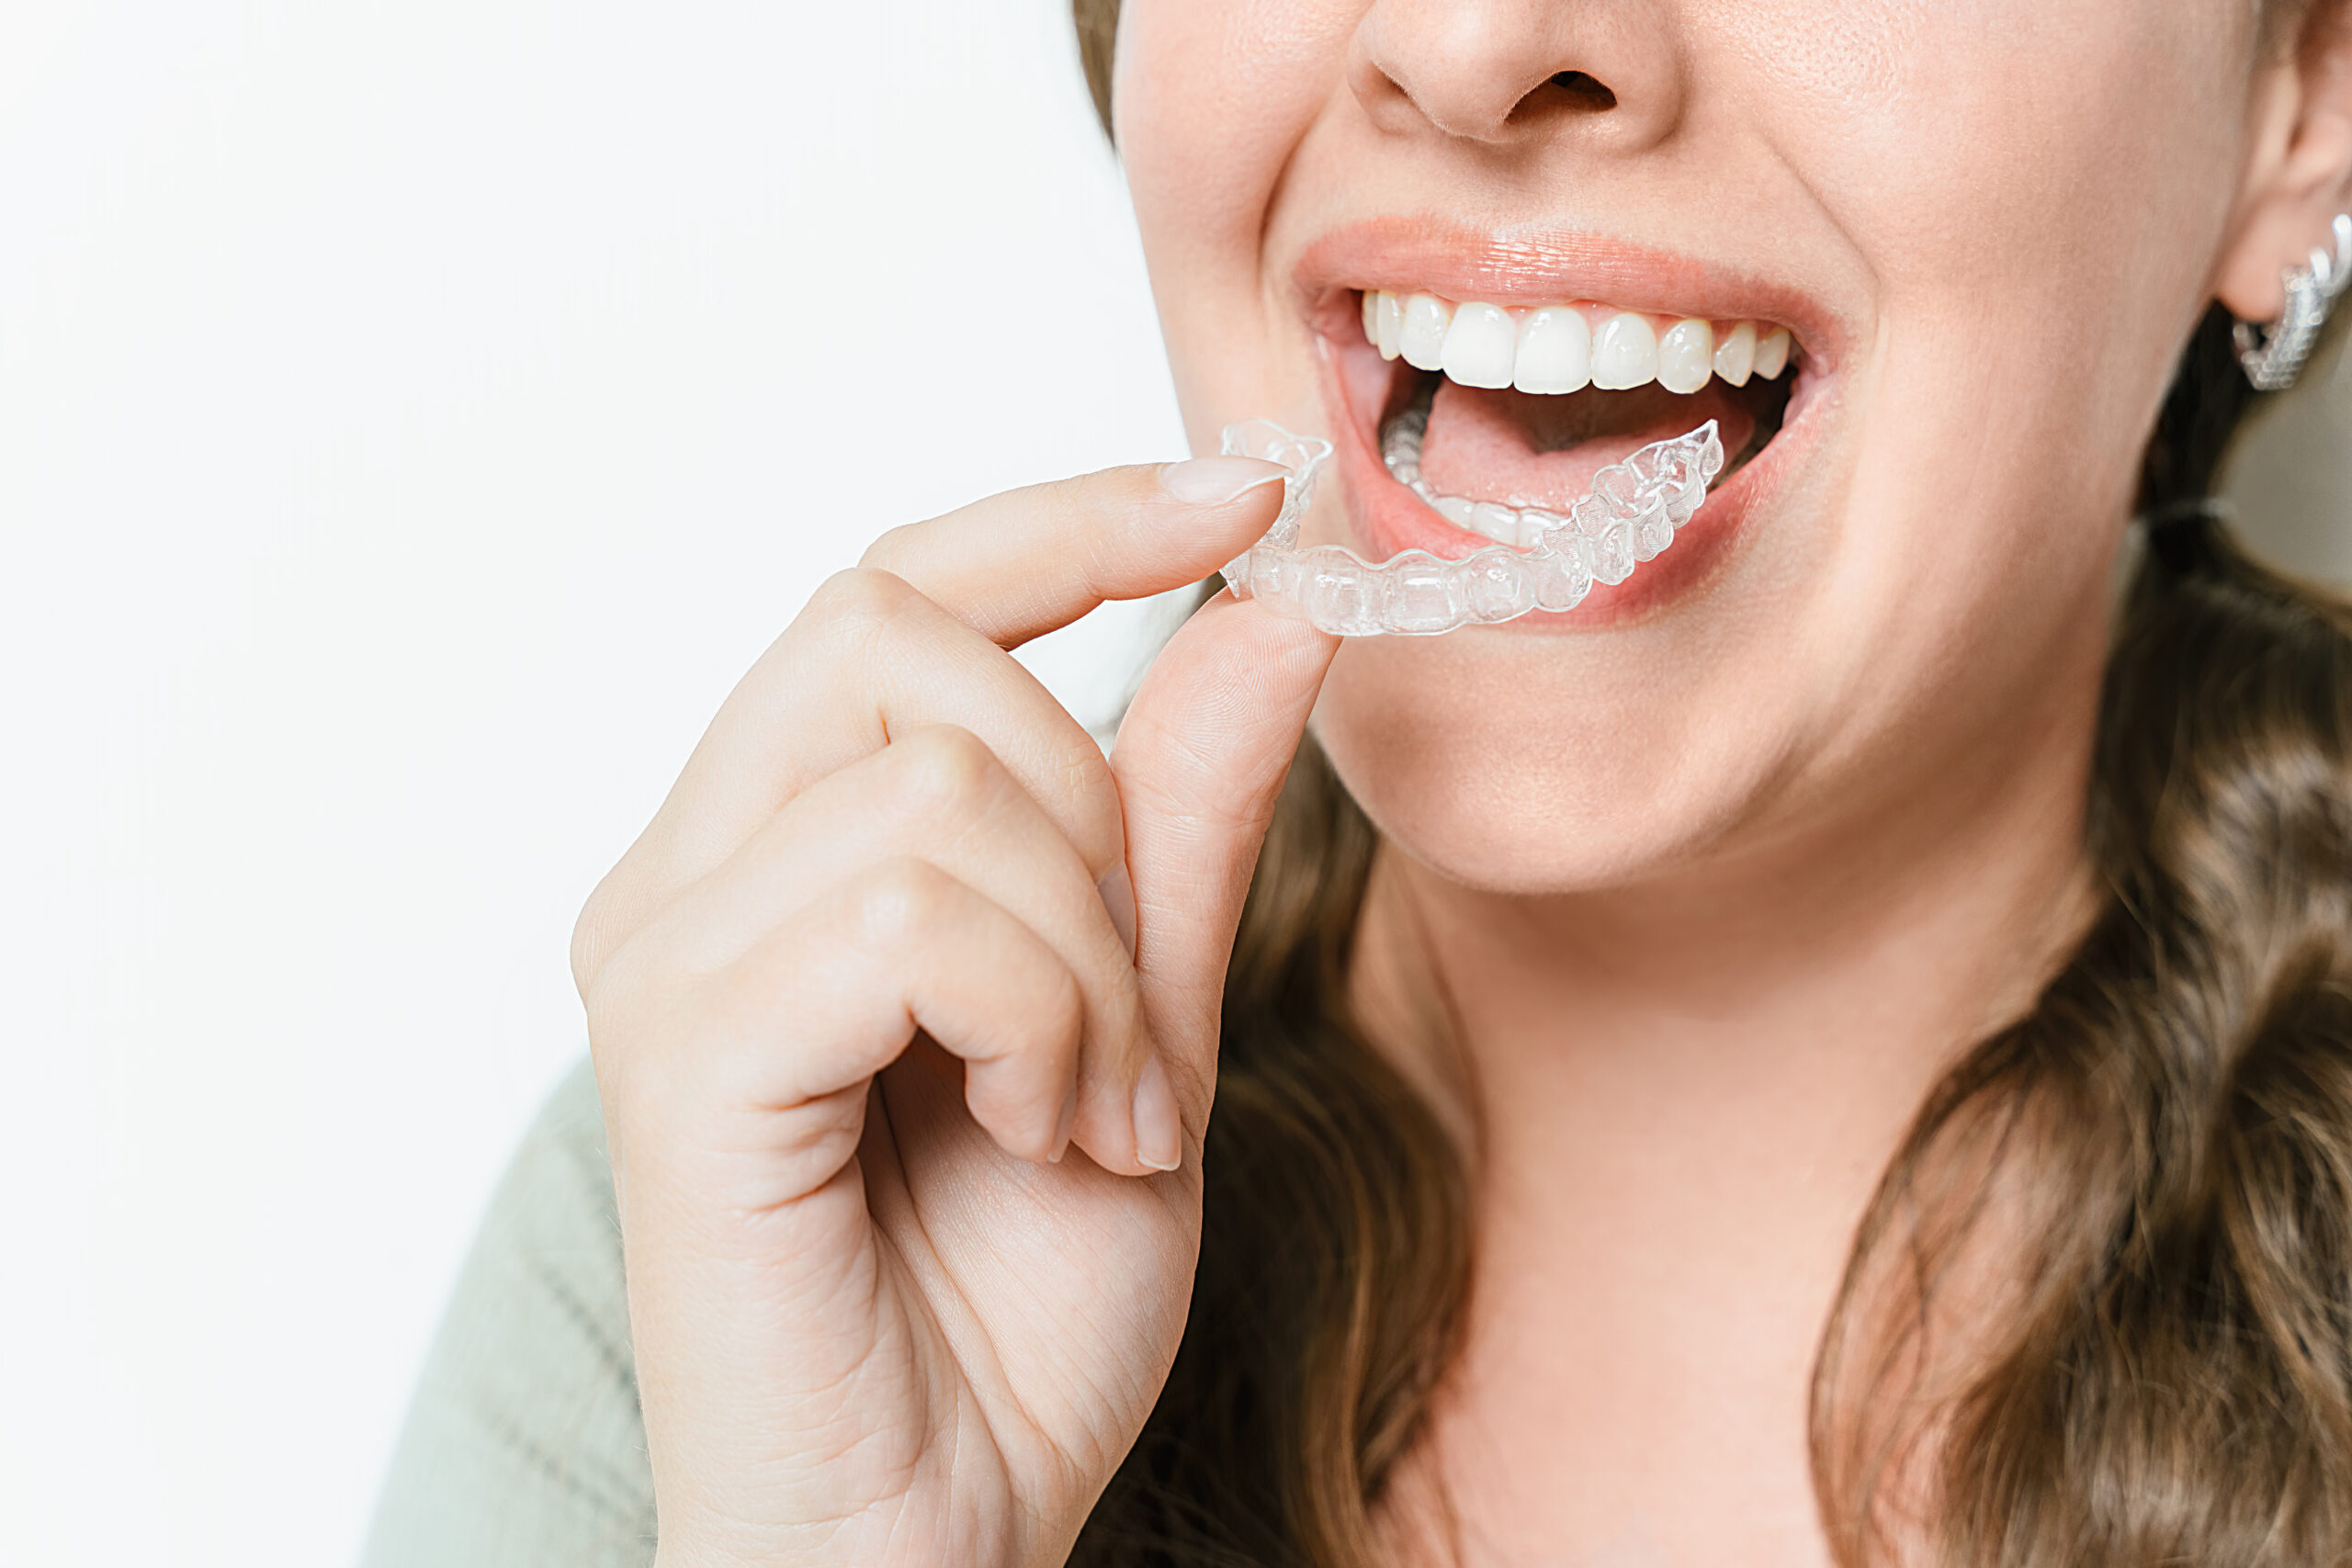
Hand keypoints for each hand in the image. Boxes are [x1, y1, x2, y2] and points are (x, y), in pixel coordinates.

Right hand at [570, 455, 1338, 1567]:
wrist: (931, 1540)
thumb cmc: (1008, 1313)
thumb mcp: (1147, 1027)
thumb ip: (1181, 820)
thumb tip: (1268, 605)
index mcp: (767, 852)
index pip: (895, 586)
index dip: (1071, 511)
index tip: (1250, 485)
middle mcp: (680, 877)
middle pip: (898, 631)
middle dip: (1086, 803)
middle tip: (1126, 1021)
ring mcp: (662, 959)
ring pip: (936, 776)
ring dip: (1090, 953)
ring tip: (1089, 1117)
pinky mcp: (680, 1057)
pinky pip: (912, 910)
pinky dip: (1044, 1013)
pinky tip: (1047, 1135)